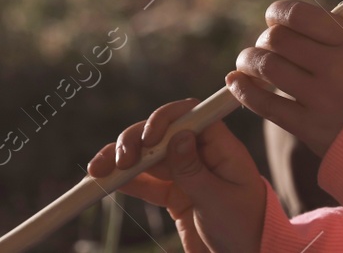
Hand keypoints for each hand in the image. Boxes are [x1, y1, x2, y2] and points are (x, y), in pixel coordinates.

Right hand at [87, 99, 264, 252]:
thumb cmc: (244, 226)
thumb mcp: (220, 200)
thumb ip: (195, 170)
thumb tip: (178, 135)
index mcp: (221, 147)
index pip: (190, 116)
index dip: (165, 119)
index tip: (147, 137)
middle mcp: (201, 154)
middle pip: (162, 133)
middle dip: (135, 141)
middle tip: (119, 161)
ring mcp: (185, 173)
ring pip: (148, 156)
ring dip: (122, 160)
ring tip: (98, 170)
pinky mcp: (174, 193)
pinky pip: (146, 182)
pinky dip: (125, 182)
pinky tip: (104, 182)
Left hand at [226, 0, 342, 158]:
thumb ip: (327, 31)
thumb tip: (281, 20)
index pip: (298, 14)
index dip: (276, 12)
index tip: (272, 17)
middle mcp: (334, 66)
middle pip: (278, 39)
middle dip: (264, 39)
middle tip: (264, 45)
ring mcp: (320, 98)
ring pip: (266, 67)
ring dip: (248, 61)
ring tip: (248, 62)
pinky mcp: (307, 126)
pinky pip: (263, 103)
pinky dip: (242, 89)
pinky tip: (235, 82)